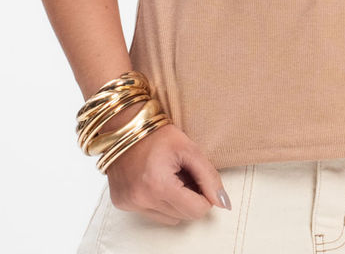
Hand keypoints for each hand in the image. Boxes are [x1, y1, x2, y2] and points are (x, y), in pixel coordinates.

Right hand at [105, 120, 231, 225]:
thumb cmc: (156, 133)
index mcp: (159, 185)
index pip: (196, 210)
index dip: (204, 196)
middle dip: (189, 197)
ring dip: (175, 201)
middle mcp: (141, 199)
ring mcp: (130, 203)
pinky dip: (159, 201)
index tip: (199, 178)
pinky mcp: (122, 203)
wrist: (124, 125)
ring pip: (169, 218)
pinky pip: (152, 214)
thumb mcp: (189, 149)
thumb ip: (209, 176)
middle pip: (183, 216)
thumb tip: (223, 203)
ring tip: (169, 176)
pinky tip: (155, 180)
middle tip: (183, 173)